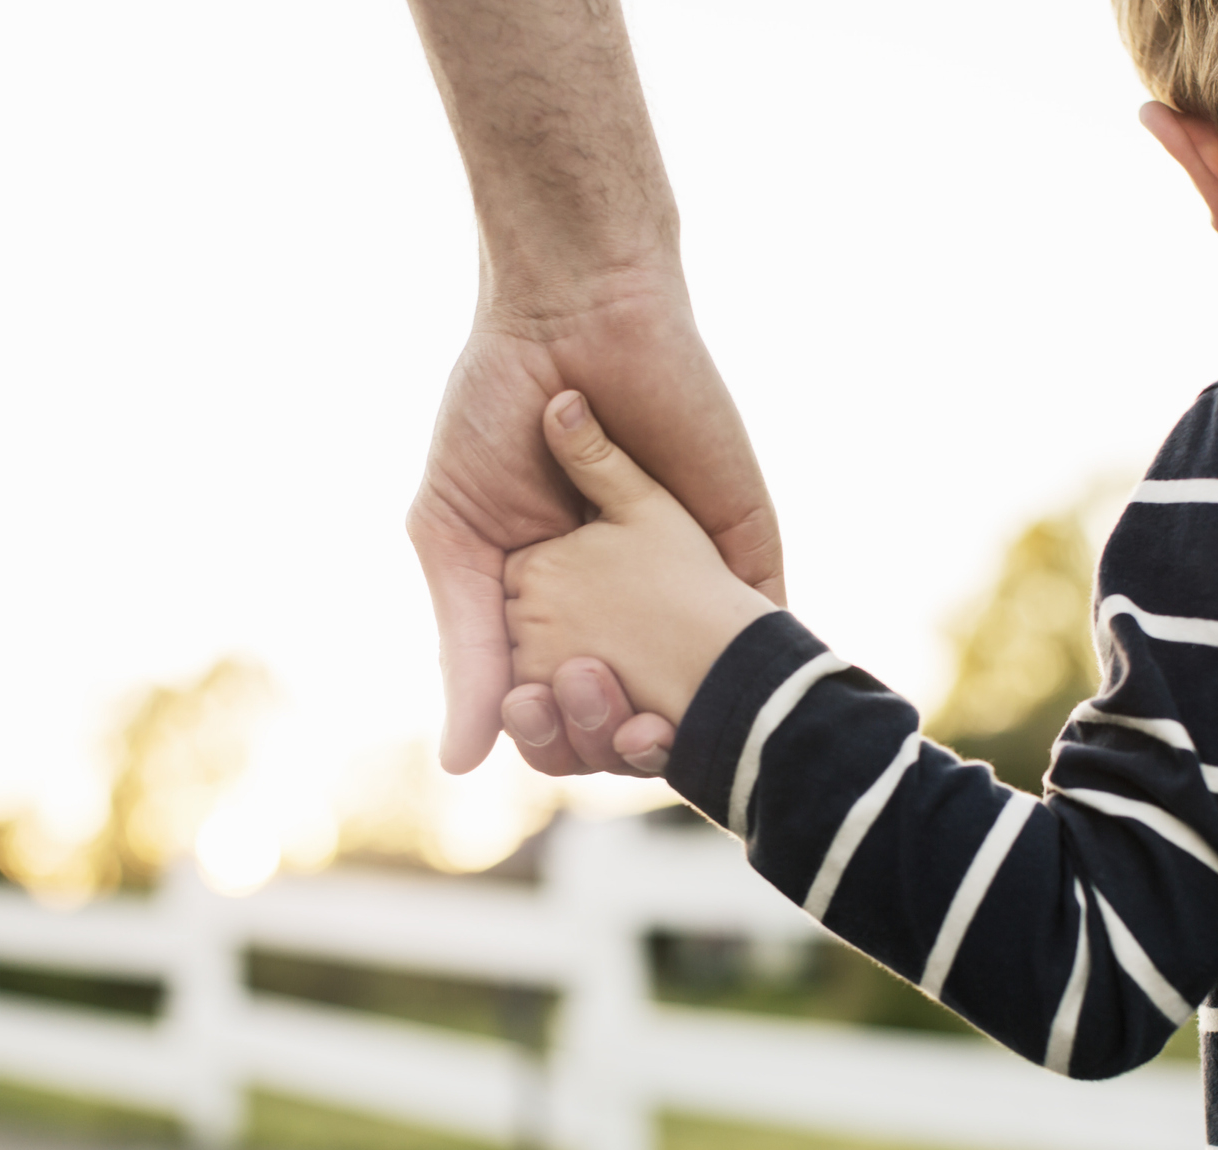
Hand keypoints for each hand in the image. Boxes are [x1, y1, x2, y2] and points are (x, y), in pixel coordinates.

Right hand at [407, 278, 783, 773]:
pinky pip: (759, 625)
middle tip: (594, 711)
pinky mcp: (743, 545)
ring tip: (647, 719)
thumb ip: (466, 648)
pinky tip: (726, 696)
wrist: (571, 315)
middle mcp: (622, 608)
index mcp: (550, 611)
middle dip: (612, 737)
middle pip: (627, 714)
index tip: (536, 726)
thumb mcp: (457, 541)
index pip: (557, 709)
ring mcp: (687, 580)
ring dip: (677, 720)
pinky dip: (746, 670)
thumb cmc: (492, 415)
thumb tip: (461, 766)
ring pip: (695, 690)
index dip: (552, 736)